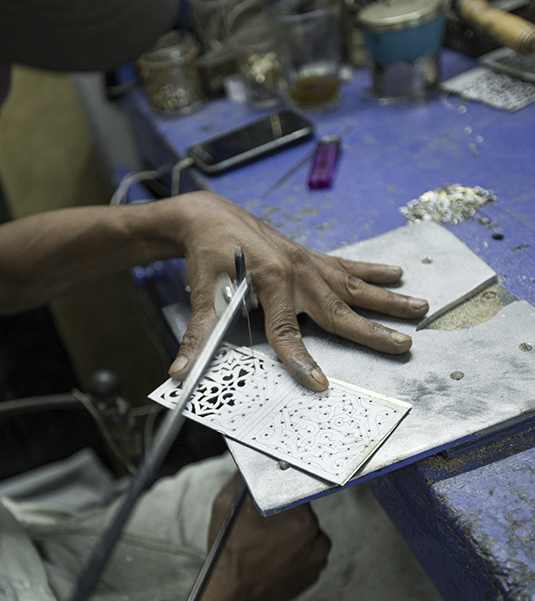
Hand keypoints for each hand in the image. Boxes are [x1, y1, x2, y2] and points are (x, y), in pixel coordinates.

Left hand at [168, 192, 428, 390]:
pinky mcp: (311, 257)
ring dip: (388, 299)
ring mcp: (309, 263)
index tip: (318, 384)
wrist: (211, 216)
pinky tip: (397, 273)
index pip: (287, 332)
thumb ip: (199, 333)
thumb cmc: (208, 254)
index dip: (301, 361)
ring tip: (421, 307)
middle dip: (374, 331)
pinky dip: (373, 270)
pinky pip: (348, 266)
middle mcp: (297, 272)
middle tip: (404, 345)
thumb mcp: (202, 292)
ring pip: (355, 286)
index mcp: (270, 282)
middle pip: (340, 310)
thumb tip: (180, 370)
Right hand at [206, 475, 330, 600]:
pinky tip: (272, 557)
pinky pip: (306, 552)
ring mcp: (317, 559)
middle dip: (283, 513)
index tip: (269, 498)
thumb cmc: (228, 556)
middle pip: (301, 511)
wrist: (231, 597)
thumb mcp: (227, 505)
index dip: (279, 491)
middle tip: (261, 525)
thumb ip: (244, 478)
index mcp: (301, 519)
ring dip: (290, 533)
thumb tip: (254, 463)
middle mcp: (316, 539)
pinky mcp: (314, 573)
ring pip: (305, 532)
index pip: (296, 490)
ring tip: (265, 544)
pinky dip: (293, 552)